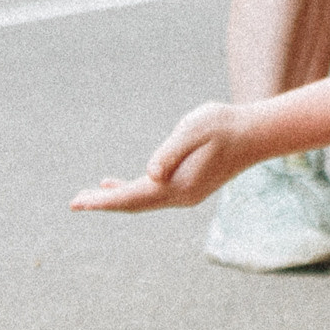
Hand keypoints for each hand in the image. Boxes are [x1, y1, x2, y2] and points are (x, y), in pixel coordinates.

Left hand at [70, 102, 252, 212]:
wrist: (256, 134)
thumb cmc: (224, 126)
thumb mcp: (194, 128)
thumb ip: (171, 150)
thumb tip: (151, 173)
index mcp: (178, 185)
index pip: (132, 196)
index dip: (102, 200)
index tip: (77, 203)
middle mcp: (180, 196)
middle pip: (133, 203)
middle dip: (103, 203)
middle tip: (74, 203)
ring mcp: (185, 194)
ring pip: (142, 200)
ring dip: (115, 198)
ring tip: (88, 197)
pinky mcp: (189, 187)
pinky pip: (152, 194)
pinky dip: (130, 191)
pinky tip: (115, 183)